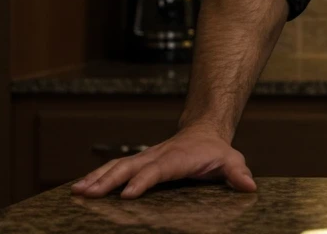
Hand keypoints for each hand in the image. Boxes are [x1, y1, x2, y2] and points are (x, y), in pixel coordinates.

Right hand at [70, 125, 255, 198]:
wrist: (204, 131)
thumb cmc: (216, 151)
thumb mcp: (231, 160)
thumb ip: (238, 173)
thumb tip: (250, 185)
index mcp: (177, 158)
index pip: (157, 169)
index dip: (143, 181)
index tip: (126, 194)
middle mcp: (156, 156)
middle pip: (129, 167)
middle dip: (108, 180)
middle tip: (86, 193)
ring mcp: (145, 158)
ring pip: (117, 166)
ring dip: (96, 178)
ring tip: (76, 191)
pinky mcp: (137, 162)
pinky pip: (114, 168)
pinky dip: (96, 177)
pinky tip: (79, 188)